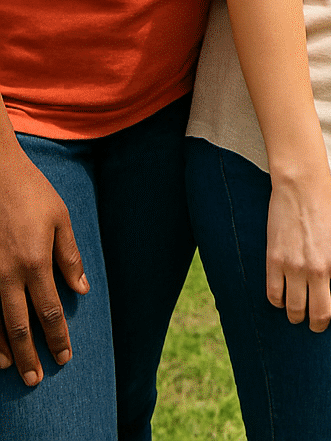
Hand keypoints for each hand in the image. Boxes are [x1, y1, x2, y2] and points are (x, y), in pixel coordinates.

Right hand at [0, 141, 88, 384]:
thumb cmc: (31, 192)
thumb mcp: (60, 218)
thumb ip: (70, 256)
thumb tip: (81, 289)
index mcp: (35, 261)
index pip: (49, 311)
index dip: (58, 338)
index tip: (64, 357)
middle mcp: (7, 274)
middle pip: (19, 326)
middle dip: (30, 355)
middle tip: (37, 379)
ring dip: (4, 349)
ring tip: (13, 369)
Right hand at [266, 173, 330, 332]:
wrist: (302, 186)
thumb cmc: (329, 207)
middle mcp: (319, 269)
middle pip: (319, 315)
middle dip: (319, 326)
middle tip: (317, 325)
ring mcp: (294, 267)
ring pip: (294, 311)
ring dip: (297, 317)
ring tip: (299, 314)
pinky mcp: (274, 261)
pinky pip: (274, 296)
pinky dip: (278, 303)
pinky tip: (283, 298)